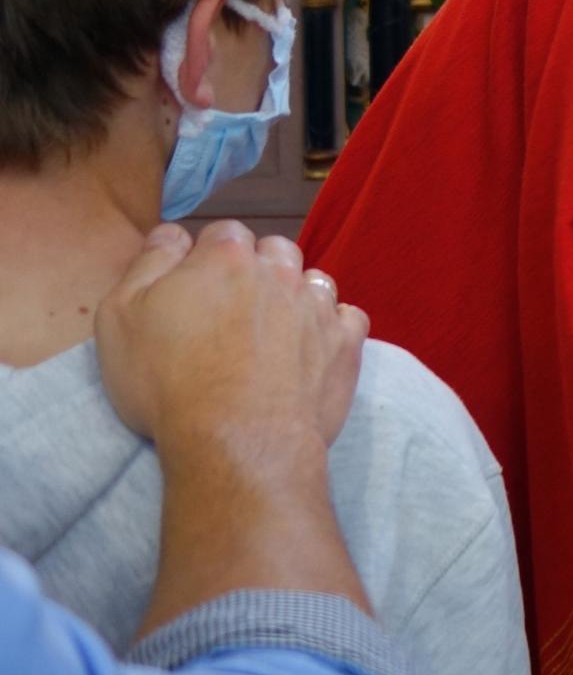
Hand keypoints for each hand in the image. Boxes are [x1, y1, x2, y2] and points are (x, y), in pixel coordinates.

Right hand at [97, 221, 369, 453]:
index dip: (209, 257)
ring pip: (313, 281)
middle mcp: (280, 272)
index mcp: (226, 257)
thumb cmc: (166, 379)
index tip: (197, 288)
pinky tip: (313, 346)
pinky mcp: (346, 343)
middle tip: (233, 312)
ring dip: (296, 296)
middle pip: (273, 252)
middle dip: (257, 270)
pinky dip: (333, 326)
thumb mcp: (121, 315)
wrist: (236, 440)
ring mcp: (319, 307)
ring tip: (273, 331)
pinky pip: (349, 317)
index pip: (224, 233)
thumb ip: (148, 262)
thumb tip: (172, 234)